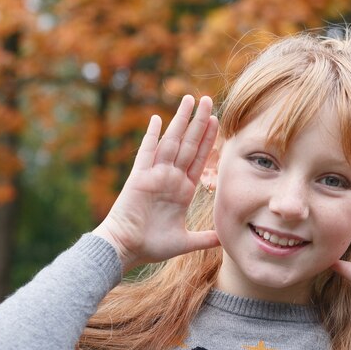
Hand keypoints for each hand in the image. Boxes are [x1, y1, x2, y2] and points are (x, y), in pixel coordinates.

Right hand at [93, 95, 219, 272]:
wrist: (126, 249)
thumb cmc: (152, 246)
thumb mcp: (185, 241)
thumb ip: (205, 238)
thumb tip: (224, 240)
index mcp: (182, 190)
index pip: (199, 158)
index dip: (208, 139)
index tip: (217, 121)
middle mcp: (170, 178)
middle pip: (189, 144)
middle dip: (199, 122)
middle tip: (208, 100)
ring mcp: (155, 175)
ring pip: (171, 142)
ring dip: (180, 121)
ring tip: (189, 100)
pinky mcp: (139, 177)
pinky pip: (147, 152)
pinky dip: (152, 135)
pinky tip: (157, 118)